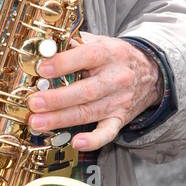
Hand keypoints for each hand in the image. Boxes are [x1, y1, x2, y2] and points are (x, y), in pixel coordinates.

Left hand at [26, 32, 162, 153]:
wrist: (151, 73)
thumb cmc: (115, 57)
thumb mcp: (99, 42)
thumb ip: (74, 42)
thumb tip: (46, 46)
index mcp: (109, 54)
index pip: (86, 57)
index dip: (63, 63)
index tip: (42, 69)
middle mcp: (116, 78)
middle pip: (86, 90)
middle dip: (57, 98)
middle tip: (34, 103)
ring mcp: (119, 100)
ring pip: (89, 112)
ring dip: (61, 119)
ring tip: (37, 122)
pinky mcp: (120, 118)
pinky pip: (108, 132)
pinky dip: (93, 140)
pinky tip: (77, 143)